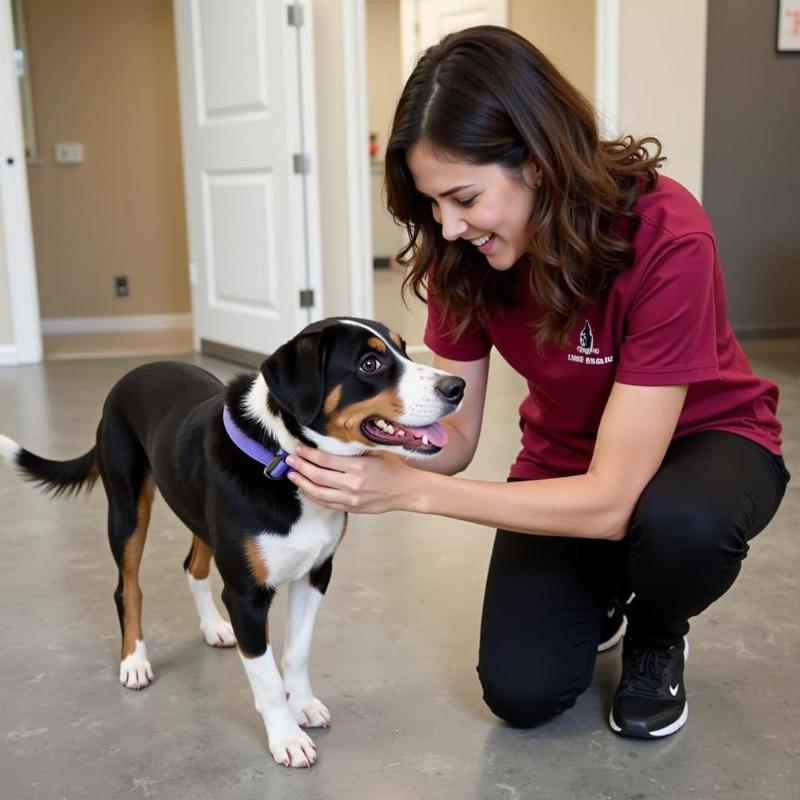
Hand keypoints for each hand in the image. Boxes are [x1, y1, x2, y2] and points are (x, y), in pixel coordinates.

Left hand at [285, 446, 418, 513]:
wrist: (407, 491)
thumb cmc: (393, 468)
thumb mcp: (375, 452)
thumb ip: (353, 451)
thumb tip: (330, 443)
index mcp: (359, 466)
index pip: (326, 460)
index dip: (308, 454)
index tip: (298, 448)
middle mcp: (352, 484)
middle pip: (318, 476)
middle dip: (301, 467)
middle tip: (289, 459)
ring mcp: (351, 499)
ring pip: (318, 493)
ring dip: (302, 483)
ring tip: (292, 474)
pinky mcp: (351, 508)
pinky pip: (326, 503)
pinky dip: (313, 496)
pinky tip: (305, 489)